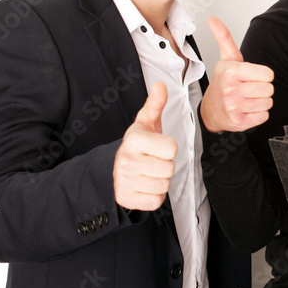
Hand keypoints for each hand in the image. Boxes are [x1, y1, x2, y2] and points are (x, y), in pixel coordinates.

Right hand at [113, 82, 177, 210]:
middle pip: (169, 169)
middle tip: (152, 161)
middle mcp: (127, 161)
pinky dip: (154, 196)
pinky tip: (144, 185)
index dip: (168, 149)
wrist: (115, 168)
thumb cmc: (138, 145)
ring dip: (160, 181)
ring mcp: (125, 181)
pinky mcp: (126, 199)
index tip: (156, 147)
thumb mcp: (146, 123)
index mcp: (134, 140)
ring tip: (148, 172)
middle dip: (165, 165)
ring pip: (164, 186)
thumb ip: (156, 104)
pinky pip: (156, 201)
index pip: (172, 149)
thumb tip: (160, 86)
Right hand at [199, 17, 274, 132]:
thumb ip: (224, 38)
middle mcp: (231, 90)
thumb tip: (212, 19)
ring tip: (248, 99)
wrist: (211, 110)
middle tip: (248, 88)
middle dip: (262, 89)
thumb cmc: (223, 83)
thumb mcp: (226, 59)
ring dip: (261, 101)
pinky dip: (258, 114)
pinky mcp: (239, 123)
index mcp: (232, 72)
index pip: (269, 74)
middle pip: (270, 89)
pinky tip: (247, 110)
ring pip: (268, 103)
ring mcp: (235, 107)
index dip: (263, 75)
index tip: (252, 77)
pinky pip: (264, 116)